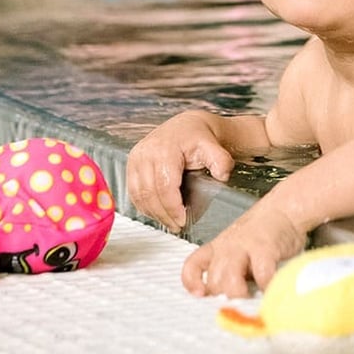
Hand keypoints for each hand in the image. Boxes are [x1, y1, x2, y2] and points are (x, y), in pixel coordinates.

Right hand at [127, 111, 234, 230]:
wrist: (186, 126)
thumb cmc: (198, 137)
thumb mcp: (214, 148)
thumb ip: (220, 161)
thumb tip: (222, 176)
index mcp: (164, 149)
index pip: (164, 186)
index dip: (172, 207)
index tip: (183, 220)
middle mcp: (145, 152)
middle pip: (149, 193)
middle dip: (163, 214)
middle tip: (177, 226)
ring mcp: (136, 158)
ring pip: (138, 195)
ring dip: (153, 213)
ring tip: (169, 222)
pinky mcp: (131, 164)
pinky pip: (133, 191)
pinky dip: (144, 205)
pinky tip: (158, 211)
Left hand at [181, 197, 304, 296]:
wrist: (283, 210)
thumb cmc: (263, 235)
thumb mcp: (239, 251)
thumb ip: (232, 274)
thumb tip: (230, 303)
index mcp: (217, 249)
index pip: (193, 265)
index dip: (192, 282)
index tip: (200, 295)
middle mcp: (226, 248)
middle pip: (213, 280)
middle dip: (224, 298)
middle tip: (237, 306)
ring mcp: (244, 247)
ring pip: (230, 279)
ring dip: (240, 294)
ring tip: (252, 300)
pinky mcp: (265, 249)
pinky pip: (261, 275)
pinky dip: (266, 287)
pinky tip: (270, 290)